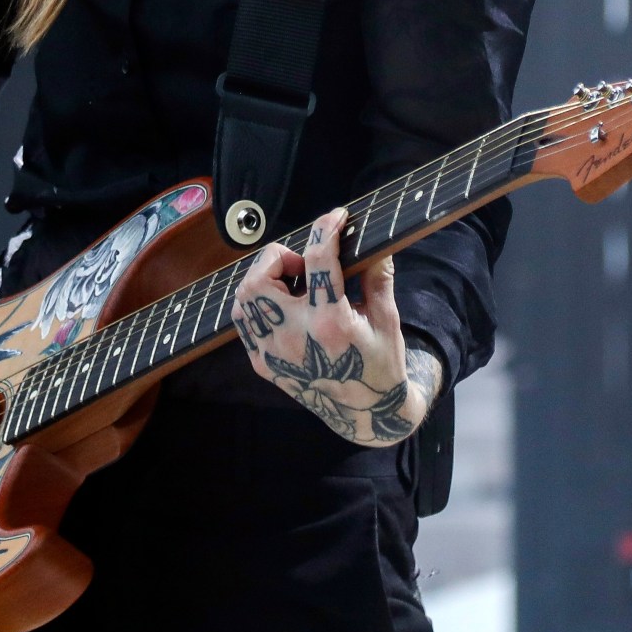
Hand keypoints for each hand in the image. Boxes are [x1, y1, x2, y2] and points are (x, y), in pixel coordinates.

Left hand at [230, 208, 440, 446]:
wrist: (363, 414)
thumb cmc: (380, 364)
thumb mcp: (388, 320)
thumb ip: (378, 277)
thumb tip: (374, 241)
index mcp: (331, 323)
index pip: (318, 260)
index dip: (327, 228)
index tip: (337, 216)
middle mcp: (295, 337)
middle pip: (260, 278)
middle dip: (279, 257)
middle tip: (304, 265)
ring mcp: (272, 353)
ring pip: (243, 298)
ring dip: (264, 279)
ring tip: (292, 285)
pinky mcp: (262, 363)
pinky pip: (243, 321)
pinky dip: (256, 304)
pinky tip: (281, 304)